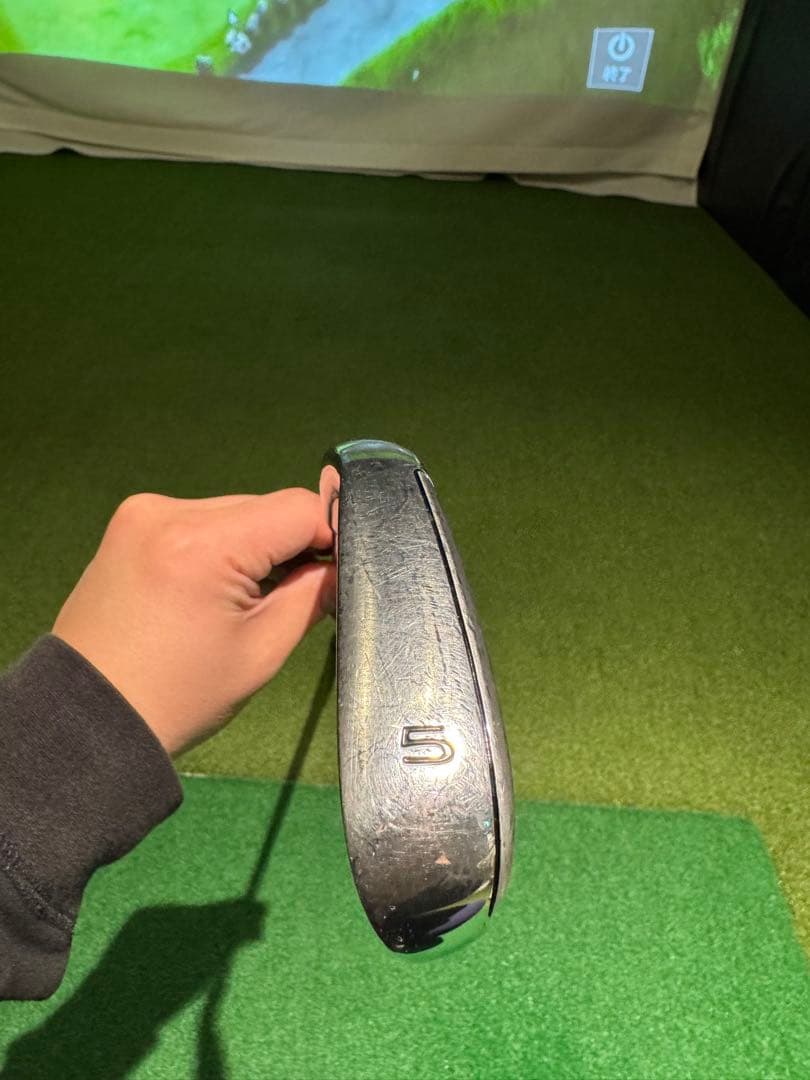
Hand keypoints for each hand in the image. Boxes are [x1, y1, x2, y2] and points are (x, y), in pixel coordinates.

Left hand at [52, 489, 335, 755]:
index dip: (329, 537)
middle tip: (287, 598)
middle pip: (266, 506)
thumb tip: (339, 564)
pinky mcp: (130, 523)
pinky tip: (211, 588)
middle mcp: (170, 512)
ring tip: (241, 600)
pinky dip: (219, 546)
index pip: (299, 506)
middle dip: (289, 545)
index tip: (331, 575)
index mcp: (204, 543)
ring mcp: (144, 513)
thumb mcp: (263, 651)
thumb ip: (312, 594)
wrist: (89, 717)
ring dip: (253, 545)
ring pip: (235, 511)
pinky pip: (200, 520)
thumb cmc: (178, 696)